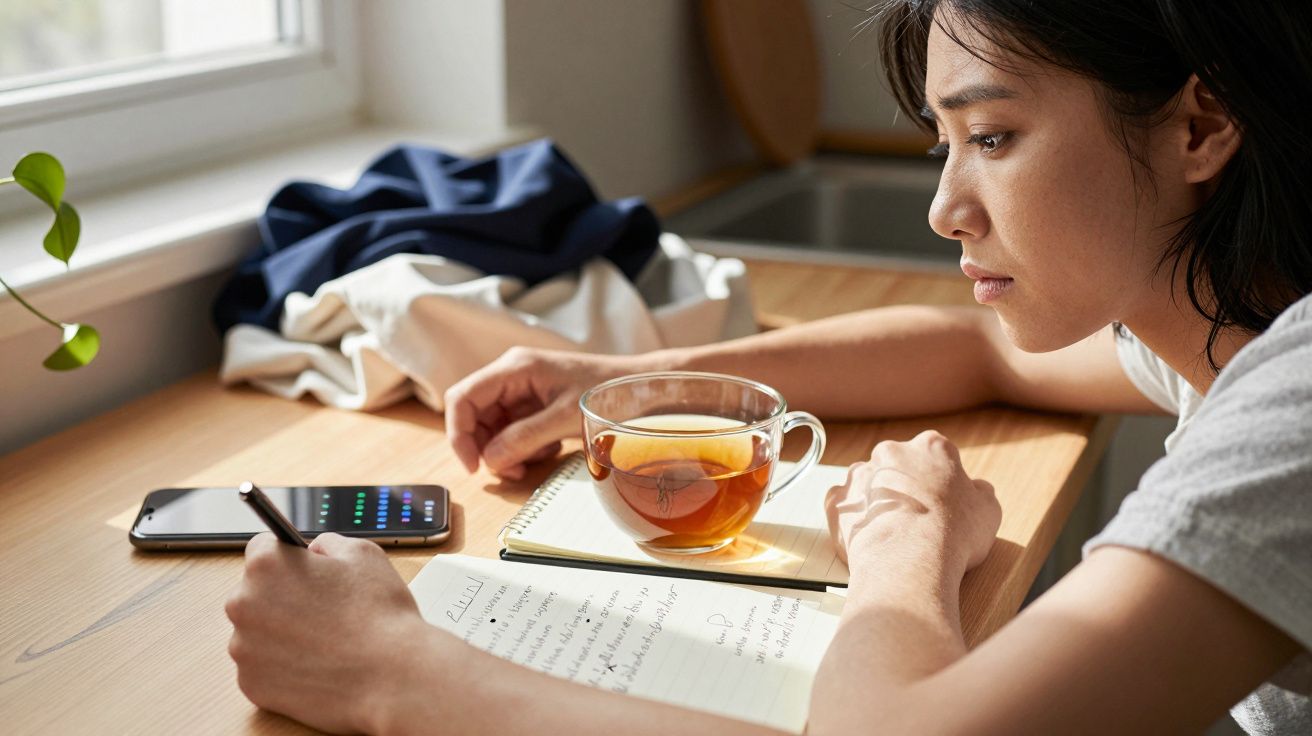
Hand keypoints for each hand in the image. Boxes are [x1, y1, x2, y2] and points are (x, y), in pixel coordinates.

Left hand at [225, 532, 426, 733]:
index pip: (262, 547)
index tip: (304, 571)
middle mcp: (244, 604)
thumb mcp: (362, 554)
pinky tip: (316, 663)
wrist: (391, 677)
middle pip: (256, 591)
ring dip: (281, 632)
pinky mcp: (250, 684)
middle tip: (322, 609)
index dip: (290, 558)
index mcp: (267, 565)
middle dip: (282, 595)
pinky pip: (261, 666)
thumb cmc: (379, 615)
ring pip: (257, 631)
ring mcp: (243, 648)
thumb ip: (327, 544)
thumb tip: (314, 552)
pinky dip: (282, 665)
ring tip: (323, 640)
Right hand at [444, 346, 646, 478]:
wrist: (640, 388)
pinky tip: (549, 449)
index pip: (463, 398)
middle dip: (487, 448)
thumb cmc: (608, 392)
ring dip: (507, 452)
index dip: (459, 434)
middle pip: (475, 416)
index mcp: (514, 367)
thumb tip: (490, 460)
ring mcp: (522, 390)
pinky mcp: (534, 405)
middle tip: (512, 472)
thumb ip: (524, 438)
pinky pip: (513, 431)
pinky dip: (524, 448)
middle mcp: (512, 375)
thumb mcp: (565, 418)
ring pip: (493, 428)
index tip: (472, 466)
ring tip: (535, 461)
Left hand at [824, 430, 1000, 577]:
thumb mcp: (988, 512)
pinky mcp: (837, 499)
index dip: (939, 481)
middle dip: (904, 487)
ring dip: (876, 500)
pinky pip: (843, 505)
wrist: (909, 560)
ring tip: (890, 531)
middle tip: (915, 518)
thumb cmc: (952, 535)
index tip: (941, 501)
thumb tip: (979, 490)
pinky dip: (852, 518)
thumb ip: (981, 493)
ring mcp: (859, 474)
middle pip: (897, 465)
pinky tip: (868, 537)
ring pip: (868, 482)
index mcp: (931, 447)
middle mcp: (891, 452)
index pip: (935, 455)